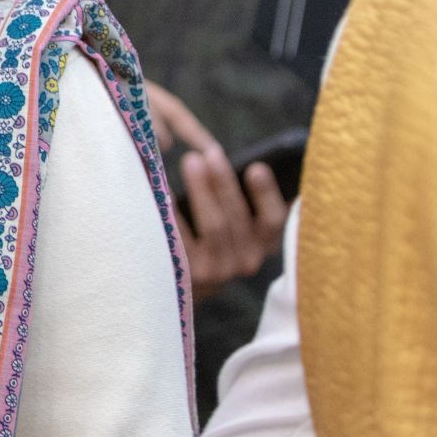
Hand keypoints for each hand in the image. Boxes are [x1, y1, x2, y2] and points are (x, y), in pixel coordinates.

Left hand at [147, 82, 288, 303]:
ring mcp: (219, 272)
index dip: (267, 195)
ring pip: (215, 226)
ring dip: (202, 190)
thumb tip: (245, 161)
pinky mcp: (191, 277)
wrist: (177, 282)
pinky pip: (183, 238)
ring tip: (190, 161)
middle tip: (210, 153)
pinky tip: (163, 191)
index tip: (256, 167)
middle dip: (224, 182)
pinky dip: (174, 212)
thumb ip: (244, 198)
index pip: (273, 220)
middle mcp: (247, 262)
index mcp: (263, 244)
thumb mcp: (234, 222)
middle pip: (237, 218)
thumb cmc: (208, 236)